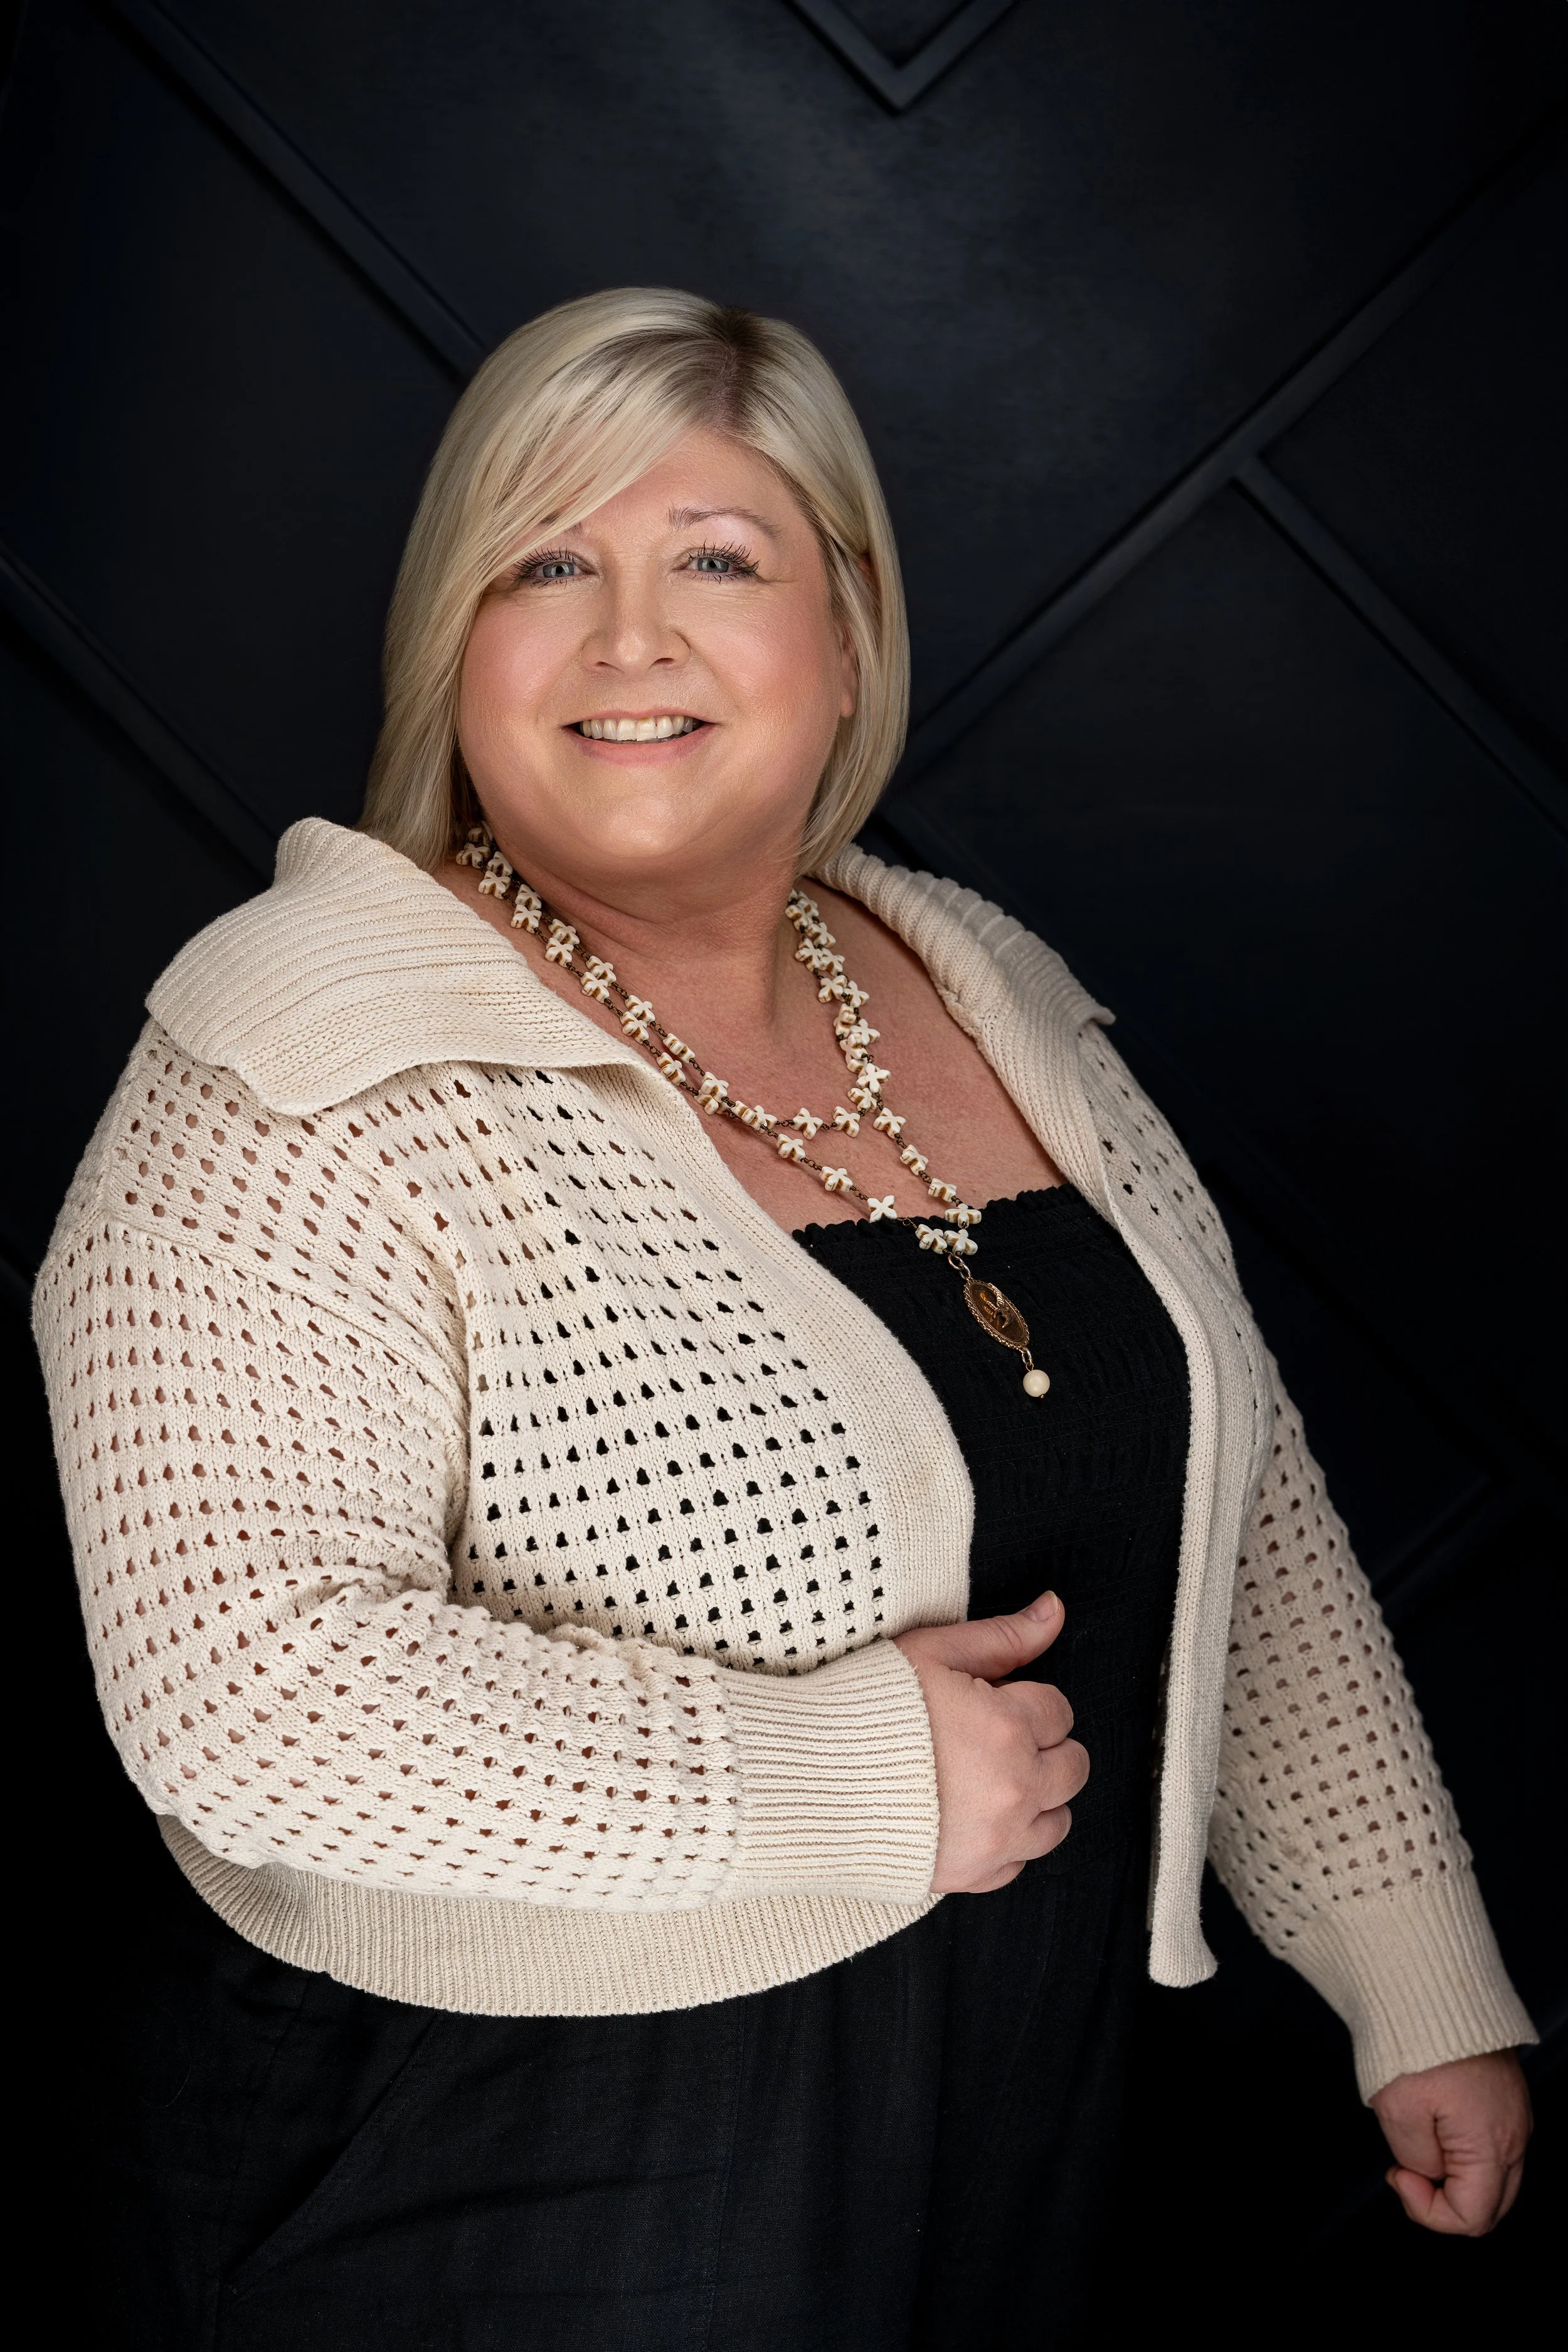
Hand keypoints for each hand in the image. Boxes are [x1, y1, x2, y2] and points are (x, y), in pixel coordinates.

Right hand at [893, 1589, 1087, 1893]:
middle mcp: (1014, 1788)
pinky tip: (970, 1816)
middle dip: (1043, 1746)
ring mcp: (996, 1839)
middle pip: (1071, 1768)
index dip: (1026, 1700)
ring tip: (987, 1778)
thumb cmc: (863, 1708)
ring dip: (1035, 1798)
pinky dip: (1006, 1843)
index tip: (993, 1701)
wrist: (803, 1777)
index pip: (1059, 1711)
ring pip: (1056, 1823)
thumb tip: (1054, 1611)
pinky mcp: (969, 1876)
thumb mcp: (932, 1652)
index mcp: (1008, 1727)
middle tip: (995, 1737)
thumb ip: (1002, 1636)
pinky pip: (1017, 1865)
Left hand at [1371, 2051, 1531, 2233]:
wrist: (1432, 1979)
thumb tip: (1428, 2173)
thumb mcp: (1399, 2111)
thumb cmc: (1416, 2035)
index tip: (1399, 2175)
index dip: (1427, 2211)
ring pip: (1494, 2176)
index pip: (1473, 2218)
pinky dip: (1464, 2148)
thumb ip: (1418, 2160)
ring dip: (1455, 2173)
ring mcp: (1515, 2113)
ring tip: (1416, 2139)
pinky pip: (1493, 2142)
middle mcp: (1515, 2134)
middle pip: (1491, 2205)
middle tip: (1406, 2170)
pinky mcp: (1506, 2095)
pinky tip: (1433, 2123)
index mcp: (1492, 2144)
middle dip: (1445, 2200)